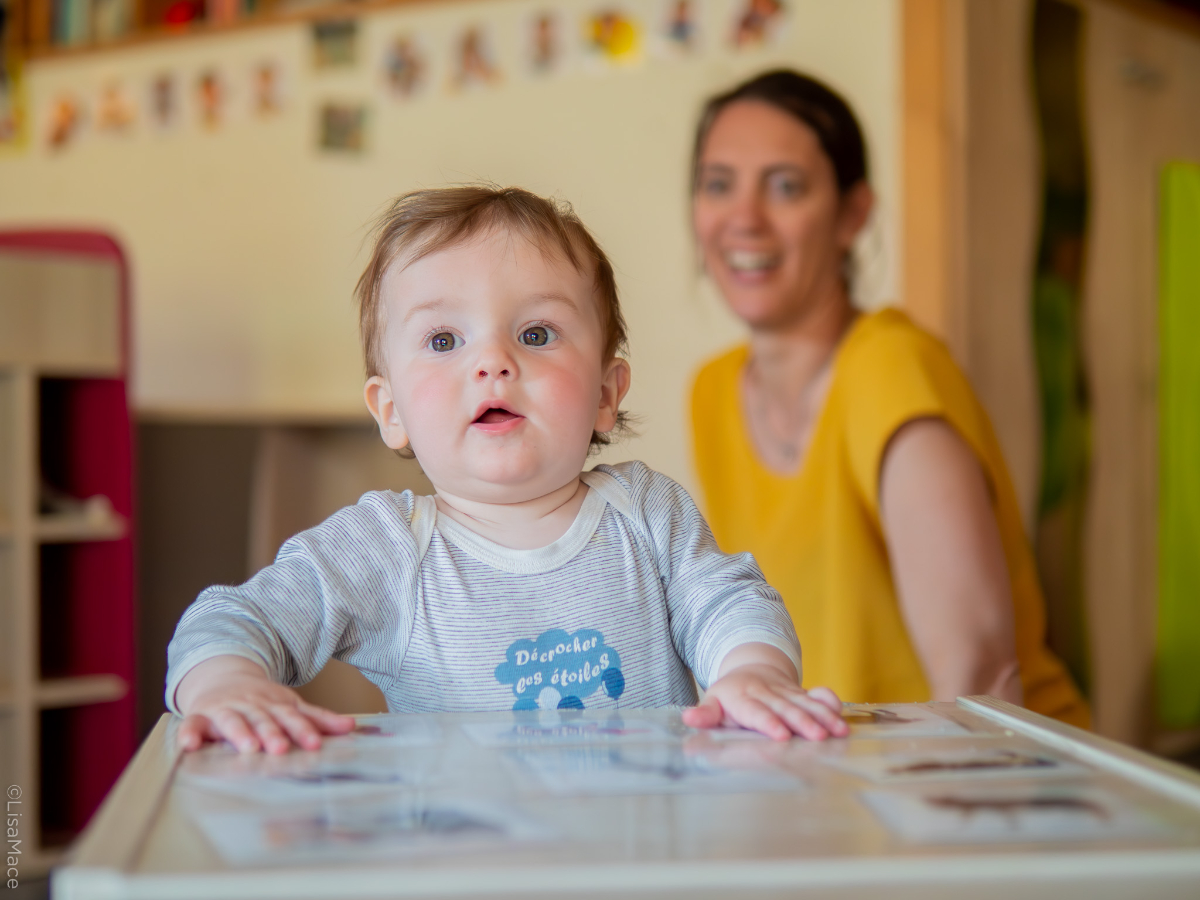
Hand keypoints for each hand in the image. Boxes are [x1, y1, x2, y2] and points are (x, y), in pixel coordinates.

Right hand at [175, 655, 355, 754]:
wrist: (225, 677)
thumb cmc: (262, 701)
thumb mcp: (289, 706)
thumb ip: (317, 718)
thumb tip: (350, 727)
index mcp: (275, 705)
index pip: (291, 717)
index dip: (303, 730)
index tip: (315, 744)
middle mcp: (251, 706)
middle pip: (263, 720)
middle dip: (272, 734)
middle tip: (280, 749)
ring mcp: (225, 710)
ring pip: (232, 721)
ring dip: (239, 733)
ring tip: (248, 747)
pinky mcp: (201, 717)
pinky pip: (193, 725)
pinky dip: (189, 734)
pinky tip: (189, 746)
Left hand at [682, 664, 846, 740]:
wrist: (750, 668)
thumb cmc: (729, 696)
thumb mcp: (713, 703)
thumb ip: (706, 715)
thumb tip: (689, 719)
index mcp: (742, 697)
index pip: (756, 711)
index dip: (769, 722)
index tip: (781, 735)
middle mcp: (766, 691)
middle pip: (786, 707)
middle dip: (803, 722)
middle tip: (818, 737)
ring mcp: (785, 690)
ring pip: (806, 702)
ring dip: (823, 716)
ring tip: (839, 731)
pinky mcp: (800, 691)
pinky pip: (817, 694)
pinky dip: (830, 702)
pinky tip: (841, 713)